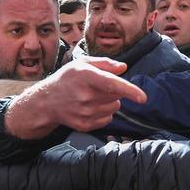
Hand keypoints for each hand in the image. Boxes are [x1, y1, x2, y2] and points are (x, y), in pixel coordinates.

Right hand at [4, 57, 147, 139]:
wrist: (46, 101)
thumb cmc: (67, 79)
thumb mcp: (83, 64)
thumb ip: (105, 64)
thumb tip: (123, 68)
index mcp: (85, 77)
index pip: (111, 84)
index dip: (129, 91)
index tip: (142, 98)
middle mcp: (85, 96)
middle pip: (116, 96)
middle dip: (113, 91)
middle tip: (96, 88)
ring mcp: (84, 113)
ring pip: (114, 108)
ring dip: (109, 102)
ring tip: (92, 98)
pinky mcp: (85, 125)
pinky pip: (107, 119)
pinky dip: (103, 113)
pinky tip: (89, 108)